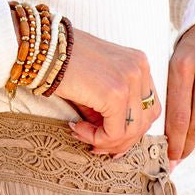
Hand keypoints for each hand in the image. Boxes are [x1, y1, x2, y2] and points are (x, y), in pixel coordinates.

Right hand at [54, 28, 161, 156]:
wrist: (46, 48)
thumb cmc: (66, 64)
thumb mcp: (98, 85)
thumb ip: (112, 109)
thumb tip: (113, 142)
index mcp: (139, 63)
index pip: (148, 109)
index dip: (129, 131)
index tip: (105, 140)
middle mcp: (140, 68)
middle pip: (144, 123)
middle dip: (119, 142)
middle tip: (94, 146)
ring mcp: (130, 80)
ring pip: (130, 132)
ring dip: (104, 141)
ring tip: (81, 133)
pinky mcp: (115, 93)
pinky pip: (114, 133)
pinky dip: (96, 138)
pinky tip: (78, 128)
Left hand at [165, 19, 194, 170]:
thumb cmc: (193, 49)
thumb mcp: (176, 64)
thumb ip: (173, 98)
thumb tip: (170, 141)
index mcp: (184, 64)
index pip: (178, 117)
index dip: (174, 143)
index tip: (169, 158)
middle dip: (187, 146)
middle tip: (180, 157)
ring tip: (194, 142)